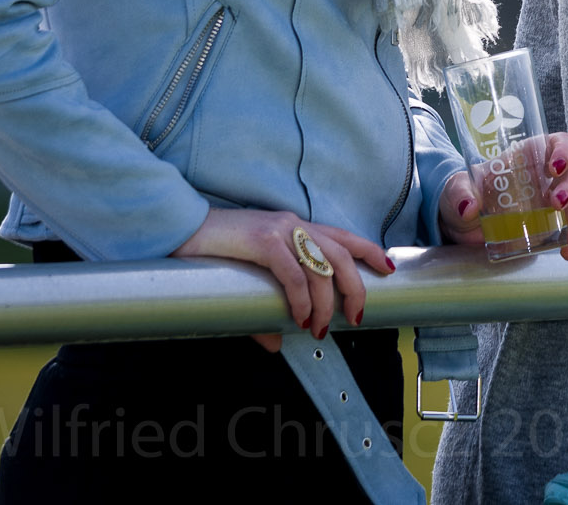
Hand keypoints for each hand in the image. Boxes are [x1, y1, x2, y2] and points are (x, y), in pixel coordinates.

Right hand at [173, 207, 392, 352]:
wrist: (179, 227)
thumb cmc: (213, 251)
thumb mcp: (248, 275)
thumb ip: (265, 306)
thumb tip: (276, 343)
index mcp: (295, 226)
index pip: (343, 236)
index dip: (369, 251)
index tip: (388, 269)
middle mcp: (293, 223)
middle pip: (341, 254)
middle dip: (355, 287)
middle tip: (356, 317)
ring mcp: (278, 230)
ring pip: (321, 265)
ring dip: (326, 302)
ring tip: (319, 327)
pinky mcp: (261, 240)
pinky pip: (291, 272)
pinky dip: (300, 298)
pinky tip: (297, 317)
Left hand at [440, 131, 567, 260]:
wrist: (459, 222)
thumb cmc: (463, 193)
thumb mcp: (456, 189)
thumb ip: (460, 193)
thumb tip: (469, 208)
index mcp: (526, 156)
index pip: (556, 143)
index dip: (563, 150)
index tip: (555, 167)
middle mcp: (542, 177)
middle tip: (557, 202)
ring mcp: (546, 201)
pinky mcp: (545, 224)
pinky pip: (566, 229)